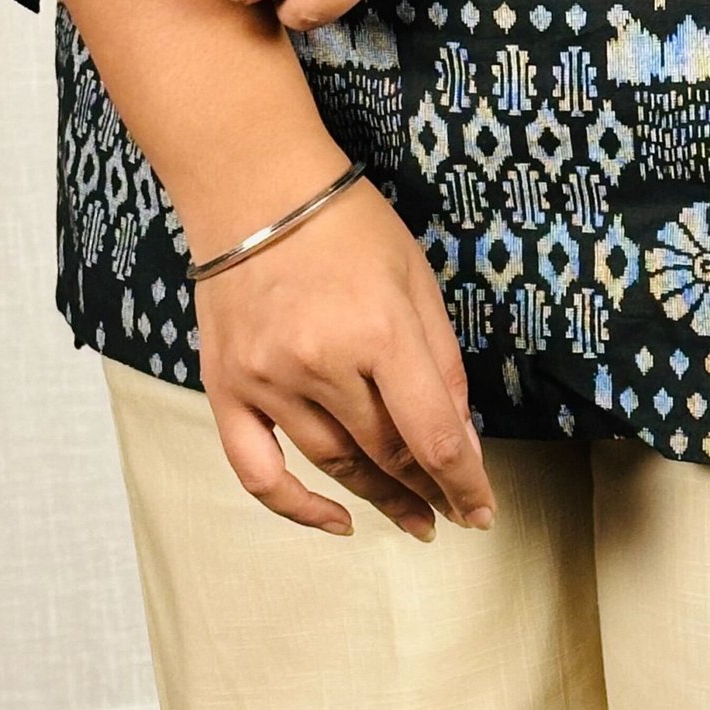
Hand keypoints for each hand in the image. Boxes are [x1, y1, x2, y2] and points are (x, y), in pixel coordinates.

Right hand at [190, 147, 497, 541]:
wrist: (255, 188)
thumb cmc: (349, 225)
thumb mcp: (418, 279)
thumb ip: (442, 361)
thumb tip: (459, 439)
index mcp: (381, 331)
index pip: (433, 436)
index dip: (464, 484)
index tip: (482, 511)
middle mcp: (323, 364)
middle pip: (387, 454)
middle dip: (427, 490)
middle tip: (450, 512)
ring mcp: (269, 381)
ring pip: (335, 464)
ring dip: (378, 498)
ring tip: (411, 517)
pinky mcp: (228, 388)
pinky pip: (258, 472)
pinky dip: (297, 508)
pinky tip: (336, 521)